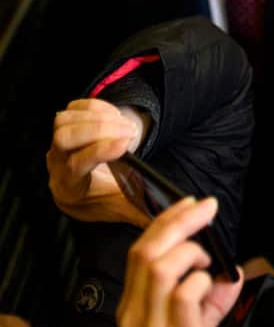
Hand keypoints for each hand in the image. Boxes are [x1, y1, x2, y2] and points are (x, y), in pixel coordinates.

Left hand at [48, 98, 151, 227]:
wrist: (83, 187)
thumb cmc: (103, 197)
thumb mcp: (121, 208)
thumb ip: (142, 214)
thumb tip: (164, 219)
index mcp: (70, 187)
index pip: (76, 165)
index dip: (99, 151)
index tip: (125, 144)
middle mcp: (56, 163)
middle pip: (64, 138)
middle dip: (99, 130)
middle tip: (129, 133)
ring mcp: (56, 142)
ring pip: (64, 121)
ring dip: (98, 117)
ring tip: (126, 126)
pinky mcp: (64, 124)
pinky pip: (73, 108)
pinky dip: (96, 107)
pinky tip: (116, 116)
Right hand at [118, 196, 243, 326]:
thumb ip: (209, 300)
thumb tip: (229, 274)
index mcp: (132, 308)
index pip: (139, 253)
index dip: (165, 222)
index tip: (190, 204)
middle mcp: (135, 314)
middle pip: (145, 251)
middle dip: (178, 220)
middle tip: (206, 206)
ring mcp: (151, 326)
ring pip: (160, 266)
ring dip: (191, 251)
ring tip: (207, 261)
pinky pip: (185, 295)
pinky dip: (202, 280)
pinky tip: (212, 286)